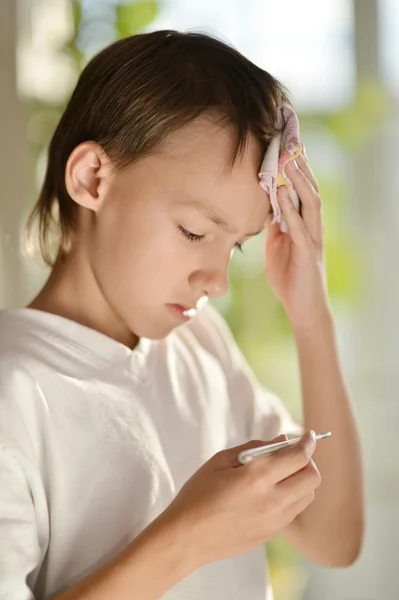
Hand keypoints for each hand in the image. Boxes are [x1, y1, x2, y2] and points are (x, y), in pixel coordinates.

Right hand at [162, 431, 319, 569]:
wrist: (186, 537)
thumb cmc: (198, 494)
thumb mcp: (220, 460)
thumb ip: (254, 447)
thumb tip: (282, 440)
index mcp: (257, 476)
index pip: (299, 456)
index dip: (308, 442)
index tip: (309, 436)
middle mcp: (272, 499)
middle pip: (312, 477)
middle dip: (308, 461)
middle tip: (293, 455)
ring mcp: (274, 520)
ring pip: (308, 495)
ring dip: (302, 481)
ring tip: (282, 475)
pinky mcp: (272, 534)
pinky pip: (295, 511)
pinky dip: (292, 497)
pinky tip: (272, 493)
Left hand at [265, 151, 330, 331]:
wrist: (303, 308)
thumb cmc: (290, 277)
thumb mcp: (277, 246)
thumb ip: (275, 226)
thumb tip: (266, 207)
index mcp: (304, 225)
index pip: (302, 191)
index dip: (296, 169)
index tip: (287, 145)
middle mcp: (312, 228)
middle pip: (309, 190)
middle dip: (300, 167)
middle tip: (290, 142)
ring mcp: (312, 240)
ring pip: (310, 204)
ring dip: (299, 183)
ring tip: (288, 162)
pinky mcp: (307, 255)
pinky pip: (300, 230)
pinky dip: (291, 212)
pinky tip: (281, 197)